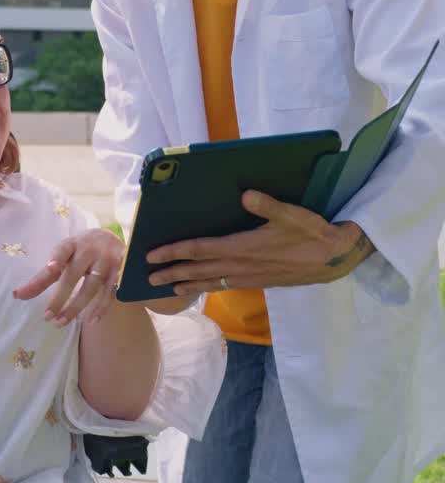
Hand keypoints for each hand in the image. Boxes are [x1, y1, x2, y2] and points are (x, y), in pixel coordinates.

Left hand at [14, 228, 123, 325]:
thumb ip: (43, 277)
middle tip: (47, 316)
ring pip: (92, 287)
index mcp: (72, 244)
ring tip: (61, 322)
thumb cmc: (81, 251)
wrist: (114, 238)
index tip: (51, 267)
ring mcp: (108, 259)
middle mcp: (90, 249)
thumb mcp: (63, 257)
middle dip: (60, 297)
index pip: (62, 250)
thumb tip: (17, 295)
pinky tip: (91, 320)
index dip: (56, 258)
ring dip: (76, 307)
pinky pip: (110, 292)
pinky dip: (101, 308)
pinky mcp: (122, 270)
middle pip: (74, 275)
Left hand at [146, 191, 373, 293]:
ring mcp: (250, 276)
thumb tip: (245, 194)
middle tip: (147, 279)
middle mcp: (242, 266)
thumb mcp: (293, 214)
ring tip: (168, 288)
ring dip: (188, 284)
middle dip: (171, 273)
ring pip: (211, 282)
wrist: (335, 259)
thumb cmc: (313, 232)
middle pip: (199, 271)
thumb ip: (268, 205)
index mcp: (244, 247)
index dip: (174, 252)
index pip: (200, 250)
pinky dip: (209, 286)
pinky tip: (204, 287)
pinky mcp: (259, 281)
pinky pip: (226, 286)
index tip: (153, 256)